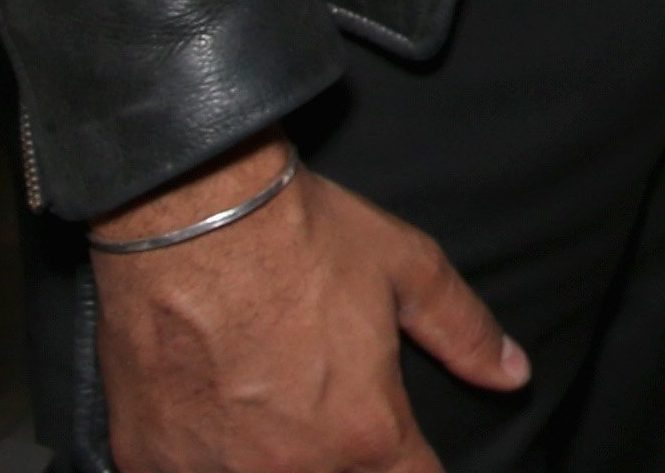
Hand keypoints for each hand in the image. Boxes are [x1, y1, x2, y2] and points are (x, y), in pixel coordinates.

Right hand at [94, 137, 524, 472]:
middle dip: (348, 463)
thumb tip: (513, 373)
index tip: (409, 453)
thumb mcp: (408, 269)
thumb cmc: (302, 239)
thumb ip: (465, 331)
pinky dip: (206, 463)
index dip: (417, 469)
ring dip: (274, 464)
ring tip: (271, 418)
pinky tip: (211, 428)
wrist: (189, 217)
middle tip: (329, 414)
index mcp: (364, 434)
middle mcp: (292, 471)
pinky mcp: (150, 464)